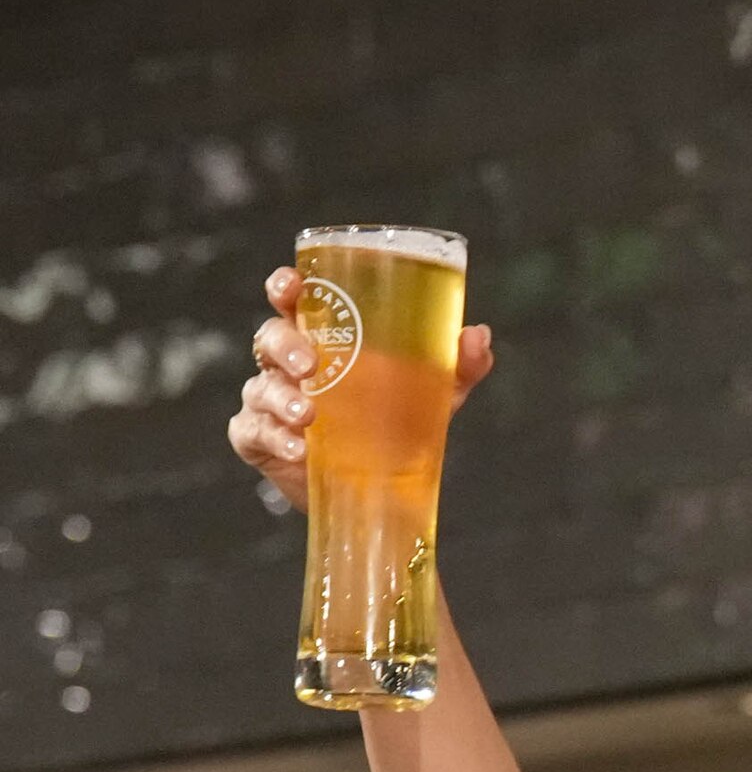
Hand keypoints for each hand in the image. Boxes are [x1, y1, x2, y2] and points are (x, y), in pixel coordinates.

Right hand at [233, 262, 490, 508]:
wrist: (383, 486)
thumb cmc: (399, 419)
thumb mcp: (436, 392)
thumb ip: (458, 364)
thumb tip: (476, 335)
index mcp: (322, 337)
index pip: (293, 302)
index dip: (285, 287)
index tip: (290, 285)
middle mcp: (288, 363)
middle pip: (269, 338)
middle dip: (284, 346)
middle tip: (309, 365)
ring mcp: (269, 400)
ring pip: (261, 387)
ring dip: (281, 398)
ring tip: (307, 414)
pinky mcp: (258, 439)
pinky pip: (255, 432)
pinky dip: (275, 439)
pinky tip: (298, 449)